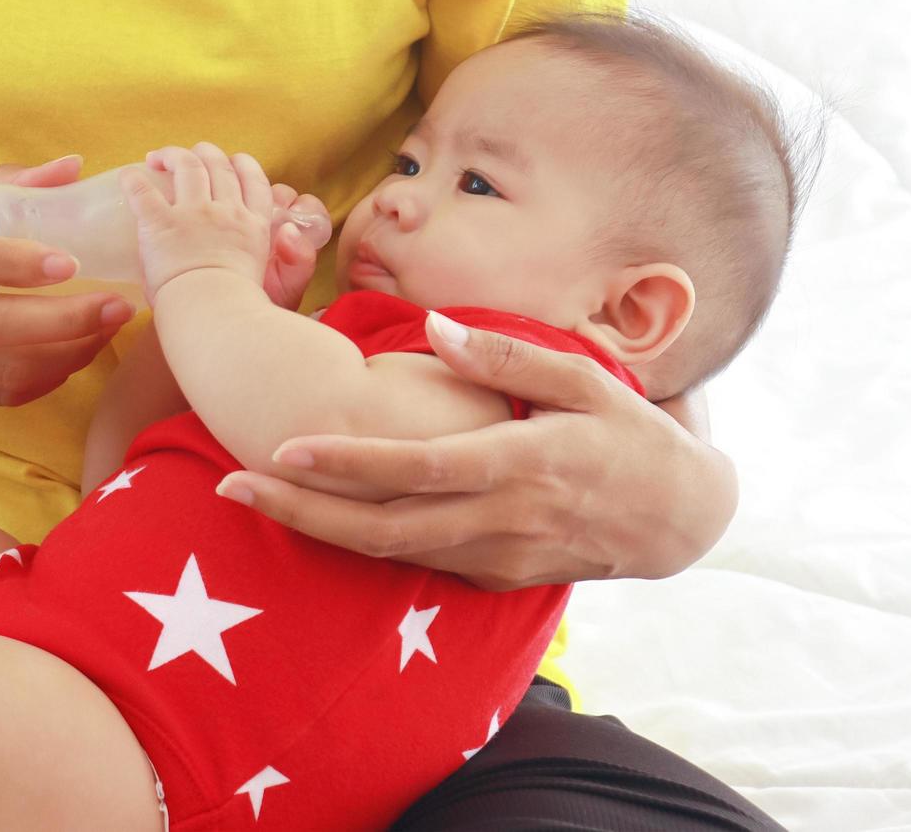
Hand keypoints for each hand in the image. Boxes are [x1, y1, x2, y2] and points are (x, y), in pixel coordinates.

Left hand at [137, 150, 324, 310]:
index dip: (243, 165)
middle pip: (219, 166)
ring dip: (173, 155)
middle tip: (192, 154)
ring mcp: (194, 214)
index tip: (234, 161)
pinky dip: (133, 181)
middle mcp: (226, 212)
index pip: (254, 181)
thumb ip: (291, 259)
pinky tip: (127, 177)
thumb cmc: (241, 309)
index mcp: (253, 226)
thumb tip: (290, 233)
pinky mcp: (161, 223)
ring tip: (158, 157)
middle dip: (206, 153)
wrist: (214, 314)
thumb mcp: (278, 280)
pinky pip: (143, 192)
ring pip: (187, 166)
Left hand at [213, 313, 736, 589]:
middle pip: (382, 528)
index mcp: (521, 466)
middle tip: (228, 490)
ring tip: (255, 501)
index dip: (345, 464)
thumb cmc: (632, 436)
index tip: (281, 449)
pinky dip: (366, 546)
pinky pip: (421, 564)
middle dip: (300, 513)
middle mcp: (501, 523)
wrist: (681, 521)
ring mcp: (499, 561)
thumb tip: (435, 328)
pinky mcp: (498, 581)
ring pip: (392, 555)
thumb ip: (509, 357)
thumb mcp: (588, 380)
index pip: (415, 470)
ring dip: (320, 532)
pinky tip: (320, 519)